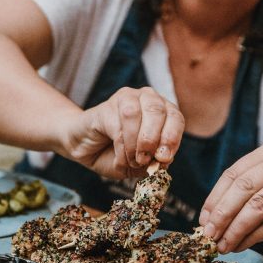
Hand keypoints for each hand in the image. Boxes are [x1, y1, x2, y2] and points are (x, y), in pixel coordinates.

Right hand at [63, 86, 184, 179]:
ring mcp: (126, 98)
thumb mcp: (140, 165)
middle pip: (157, 111)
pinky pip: (117, 124)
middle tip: (145, 160)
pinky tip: (120, 157)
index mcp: (163, 111)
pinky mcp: (106, 106)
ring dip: (134, 143)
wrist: (86, 149)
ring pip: (134, 115)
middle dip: (152, 140)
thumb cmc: (116, 153)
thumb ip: (153, 162)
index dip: (172, 138)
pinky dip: (121, 146)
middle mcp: (147, 99)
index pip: (176, 118)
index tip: (164, 158)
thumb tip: (163, 161)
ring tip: (131, 160)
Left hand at [198, 142, 262, 253]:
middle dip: (222, 214)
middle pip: (244, 186)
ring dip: (235, 229)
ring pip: (257, 205)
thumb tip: (208, 223)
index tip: (202, 221)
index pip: (235, 173)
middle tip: (208, 236)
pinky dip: (251, 237)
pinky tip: (240, 246)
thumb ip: (242, 204)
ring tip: (222, 245)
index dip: (215, 199)